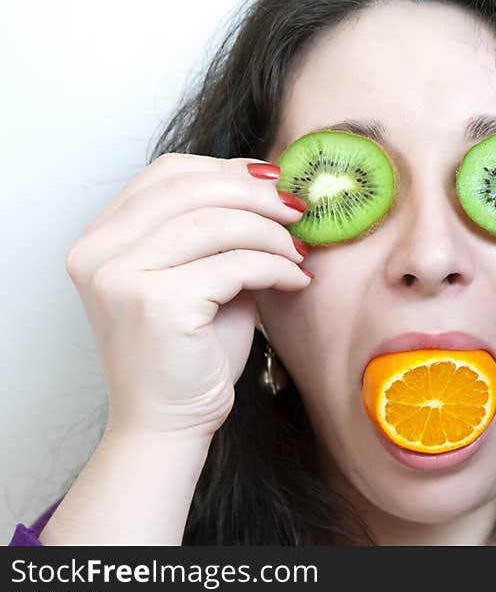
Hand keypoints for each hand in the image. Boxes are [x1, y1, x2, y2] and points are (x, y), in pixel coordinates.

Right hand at [64, 153, 311, 439]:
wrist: (168, 422)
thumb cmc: (190, 352)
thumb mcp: (198, 275)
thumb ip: (218, 231)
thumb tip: (272, 187)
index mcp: (101, 237)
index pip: (166, 173)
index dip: (226, 169)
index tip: (273, 182)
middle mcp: (99, 252)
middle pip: (192, 188)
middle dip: (257, 196)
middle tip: (297, 211)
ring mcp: (122, 276)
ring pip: (217, 223)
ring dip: (272, 234)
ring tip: (299, 252)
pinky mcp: (156, 303)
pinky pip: (235, 264)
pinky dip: (276, 267)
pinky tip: (295, 280)